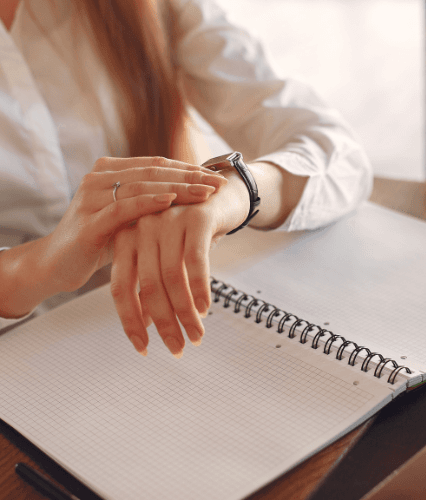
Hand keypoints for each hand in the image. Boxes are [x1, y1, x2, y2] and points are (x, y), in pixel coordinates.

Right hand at [42, 156, 226, 294]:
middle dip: (190, 177)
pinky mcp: (90, 220)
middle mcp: (100, 178)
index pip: (157, 165)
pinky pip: (124, 208)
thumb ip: (149, 203)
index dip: (188, 170)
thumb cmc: (98, 241)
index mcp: (110, 172)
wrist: (56, 264)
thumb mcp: (127, 217)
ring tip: (205, 193)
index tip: (216, 178)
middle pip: (154, 171)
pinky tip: (172, 201)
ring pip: (142, 186)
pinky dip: (149, 203)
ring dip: (178, 188)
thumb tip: (191, 197)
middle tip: (219, 184)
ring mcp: (92, 196)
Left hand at [110, 170, 248, 356]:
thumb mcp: (167, 255)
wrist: (220, 195)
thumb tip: (146, 322)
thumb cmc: (190, 231)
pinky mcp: (195, 218)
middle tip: (177, 348)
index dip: (130, 321)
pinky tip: (205, 309)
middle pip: (146, 286)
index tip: (143, 348)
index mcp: (127, 238)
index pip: (120, 287)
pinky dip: (200, 289)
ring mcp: (168, 220)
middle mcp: (142, 227)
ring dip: (184, 312)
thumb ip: (153, 283)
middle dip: (163, 323)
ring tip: (195, 335)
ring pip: (172, 277)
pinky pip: (195, 261)